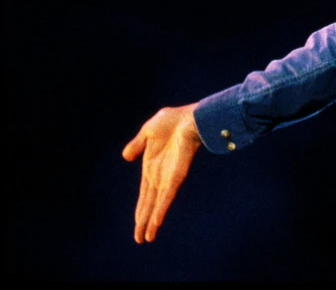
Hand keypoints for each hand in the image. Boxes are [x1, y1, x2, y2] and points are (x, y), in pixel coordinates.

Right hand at [122, 103, 201, 242]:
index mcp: (151, 167)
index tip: (137, 224)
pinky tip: (156, 222)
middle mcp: (160, 175)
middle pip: (149, 203)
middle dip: (143, 221)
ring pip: (157, 205)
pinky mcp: (176, 176)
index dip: (140, 209)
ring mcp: (168, 177)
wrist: (189, 116)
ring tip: (146, 238)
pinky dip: (161, 209)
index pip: (144, 193)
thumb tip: (125, 157)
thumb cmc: (173, 121)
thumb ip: (136, 145)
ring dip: (151, 222)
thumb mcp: (147, 132)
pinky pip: (167, 196)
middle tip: (139, 240)